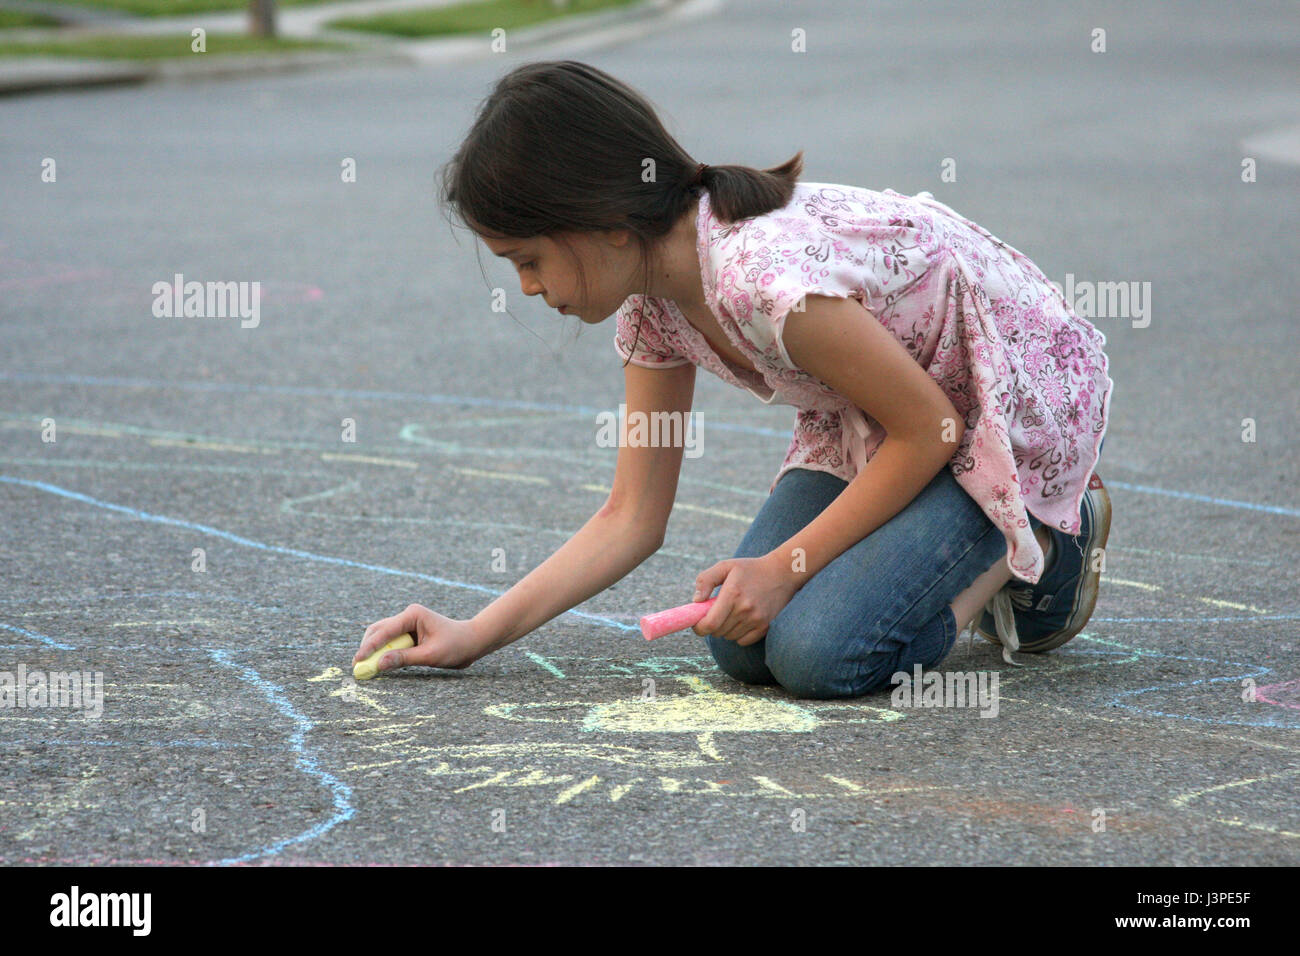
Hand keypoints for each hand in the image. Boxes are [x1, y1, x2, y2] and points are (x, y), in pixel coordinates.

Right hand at [353, 604, 482, 673]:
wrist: (472, 642)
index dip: (369, 647)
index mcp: (413, 615)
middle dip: (367, 648)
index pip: (385, 631)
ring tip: (365, 668)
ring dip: (374, 651)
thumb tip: (379, 664)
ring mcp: (407, 624)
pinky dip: (383, 652)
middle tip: (358, 667)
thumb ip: (404, 658)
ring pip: (382, 636)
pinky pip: (391, 642)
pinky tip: (378, 664)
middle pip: (378, 631)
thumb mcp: (430, 655)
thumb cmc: (456, 646)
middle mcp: (408, 616)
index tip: (357, 660)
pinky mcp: (409, 633)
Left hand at [690, 554, 800, 645]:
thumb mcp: (726, 566)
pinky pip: (743, 641)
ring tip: (732, 612)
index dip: (699, 627)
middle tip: (715, 612)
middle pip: (717, 632)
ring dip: (725, 629)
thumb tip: (696, 601)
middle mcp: (745, 609)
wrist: (783, 572)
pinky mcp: (766, 627)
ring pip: (729, 637)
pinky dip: (738, 634)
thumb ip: (706, 580)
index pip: (710, 624)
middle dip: (711, 625)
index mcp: (732, 594)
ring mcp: (757, 620)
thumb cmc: (750, 569)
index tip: (697, 623)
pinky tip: (742, 620)